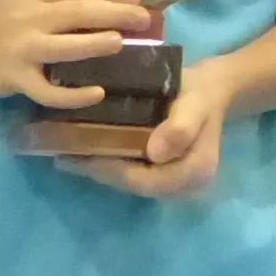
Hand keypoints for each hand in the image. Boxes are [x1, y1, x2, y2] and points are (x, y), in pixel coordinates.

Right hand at [0, 0, 151, 105]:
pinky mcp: (14, 78)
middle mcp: (29, 16)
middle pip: (81, 12)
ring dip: (99, 44)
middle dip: (118, 13)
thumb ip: (52, 1)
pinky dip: (75, 95)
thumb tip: (101, 5)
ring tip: (122, 44)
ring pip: (68, 47)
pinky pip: (50, 90)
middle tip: (145, 19)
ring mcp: (22, 48)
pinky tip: (97, 94)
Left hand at [69, 64, 230, 199]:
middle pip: (136, 185)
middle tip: (65, 158)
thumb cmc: (201, 94)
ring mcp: (172, 180)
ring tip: (67, 155)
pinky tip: (84, 151)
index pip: (148, 182)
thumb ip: (181, 128)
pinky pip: (132, 172)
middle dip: (100, 172)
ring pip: (131, 181)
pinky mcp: (161, 171)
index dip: (115, 172)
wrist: (211, 89)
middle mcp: (183, 185)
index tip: (85, 158)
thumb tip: (155, 153)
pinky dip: (108, 162)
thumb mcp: (195, 103)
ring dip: (99, 170)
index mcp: (195, 173)